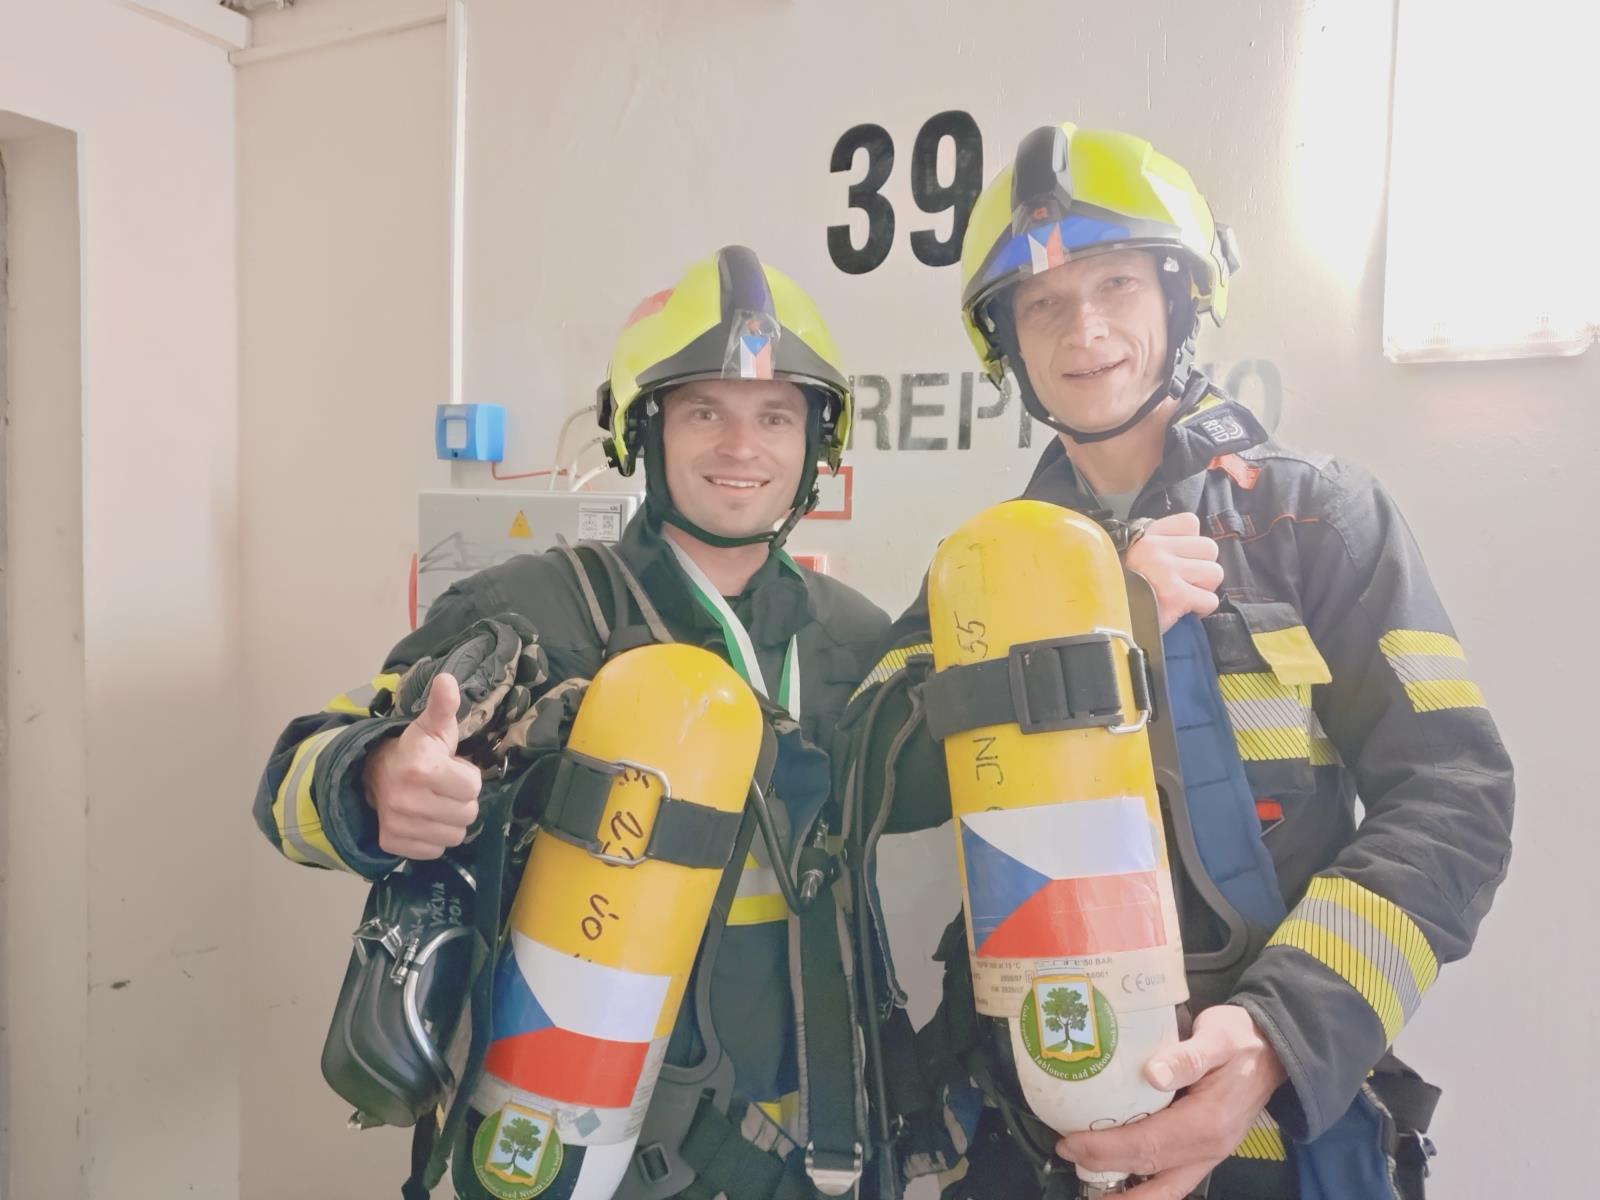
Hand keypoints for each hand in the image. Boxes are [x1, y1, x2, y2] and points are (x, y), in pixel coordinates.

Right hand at [364, 672, 481, 858]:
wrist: (373, 772)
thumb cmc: (415, 749)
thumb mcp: (432, 726)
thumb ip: (444, 705)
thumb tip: (448, 679)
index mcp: (422, 769)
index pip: (473, 788)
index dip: (466, 777)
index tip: (451, 769)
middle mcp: (408, 800)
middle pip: (467, 814)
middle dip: (461, 800)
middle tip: (444, 787)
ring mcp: (399, 825)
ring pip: (454, 835)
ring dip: (450, 820)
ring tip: (435, 802)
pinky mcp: (393, 843)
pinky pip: (435, 850)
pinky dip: (433, 838)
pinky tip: (423, 819)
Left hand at [1055, 1005, 1287, 1198]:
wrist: (1273, 1050)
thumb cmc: (1240, 1039)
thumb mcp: (1217, 1037)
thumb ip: (1188, 1056)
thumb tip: (1152, 1074)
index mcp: (1207, 1122)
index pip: (1147, 1144)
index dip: (1106, 1147)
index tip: (1070, 1140)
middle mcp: (1208, 1148)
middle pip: (1148, 1168)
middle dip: (1103, 1165)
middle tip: (1066, 1153)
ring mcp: (1210, 1154)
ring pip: (1165, 1188)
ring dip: (1128, 1194)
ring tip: (1094, 1190)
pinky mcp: (1207, 1151)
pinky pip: (1174, 1180)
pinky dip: (1147, 1187)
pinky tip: (1123, 1178)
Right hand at [1123, 512, 1222, 630]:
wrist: (1103, 618)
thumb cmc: (1121, 588)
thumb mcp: (1131, 553)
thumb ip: (1157, 543)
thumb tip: (1187, 543)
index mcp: (1147, 535)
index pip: (1190, 523)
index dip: (1190, 544)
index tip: (1178, 559)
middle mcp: (1156, 548)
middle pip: (1209, 548)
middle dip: (1202, 568)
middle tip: (1184, 581)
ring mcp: (1167, 572)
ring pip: (1215, 573)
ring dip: (1203, 588)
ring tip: (1184, 595)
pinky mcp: (1176, 597)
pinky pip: (1210, 600)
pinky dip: (1201, 608)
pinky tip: (1183, 610)